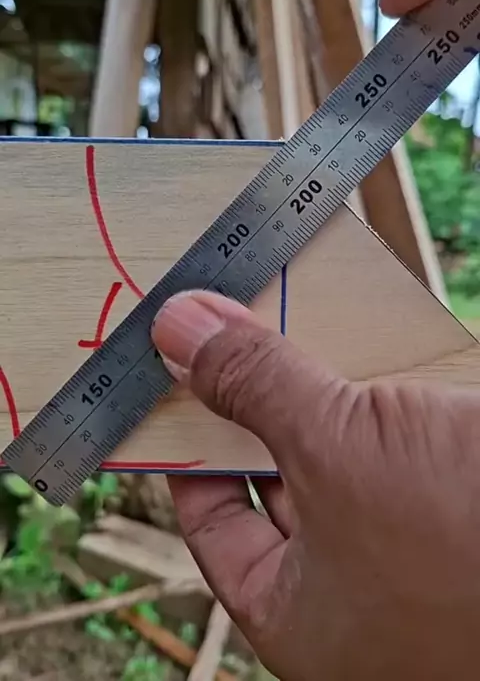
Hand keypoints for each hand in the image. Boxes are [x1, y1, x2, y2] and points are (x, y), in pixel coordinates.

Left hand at [152, 290, 479, 679]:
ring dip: (318, 378)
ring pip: (344, 444)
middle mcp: (357, 585)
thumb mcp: (339, 454)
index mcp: (304, 614)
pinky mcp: (458, 487)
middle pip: (279, 475)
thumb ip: (254, 389)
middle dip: (253, 399)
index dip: (185, 451)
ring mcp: (414, 539)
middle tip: (222, 326)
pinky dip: (377, 379)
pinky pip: (399, 427)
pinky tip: (358, 325)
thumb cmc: (466, 544)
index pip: (214, 524)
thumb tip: (175, 330)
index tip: (171, 385)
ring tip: (282, 309)